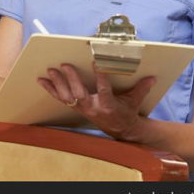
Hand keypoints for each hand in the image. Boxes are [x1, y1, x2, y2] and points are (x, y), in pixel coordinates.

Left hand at [37, 63, 155, 139]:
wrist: (120, 130)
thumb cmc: (127, 112)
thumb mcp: (135, 101)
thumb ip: (141, 88)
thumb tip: (151, 77)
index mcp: (108, 105)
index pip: (103, 89)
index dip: (100, 76)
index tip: (95, 63)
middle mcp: (93, 108)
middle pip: (79, 93)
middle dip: (71, 79)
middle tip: (64, 65)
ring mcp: (83, 109)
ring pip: (67, 96)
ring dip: (57, 84)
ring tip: (50, 71)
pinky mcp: (77, 108)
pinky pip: (61, 98)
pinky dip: (51, 89)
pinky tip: (42, 80)